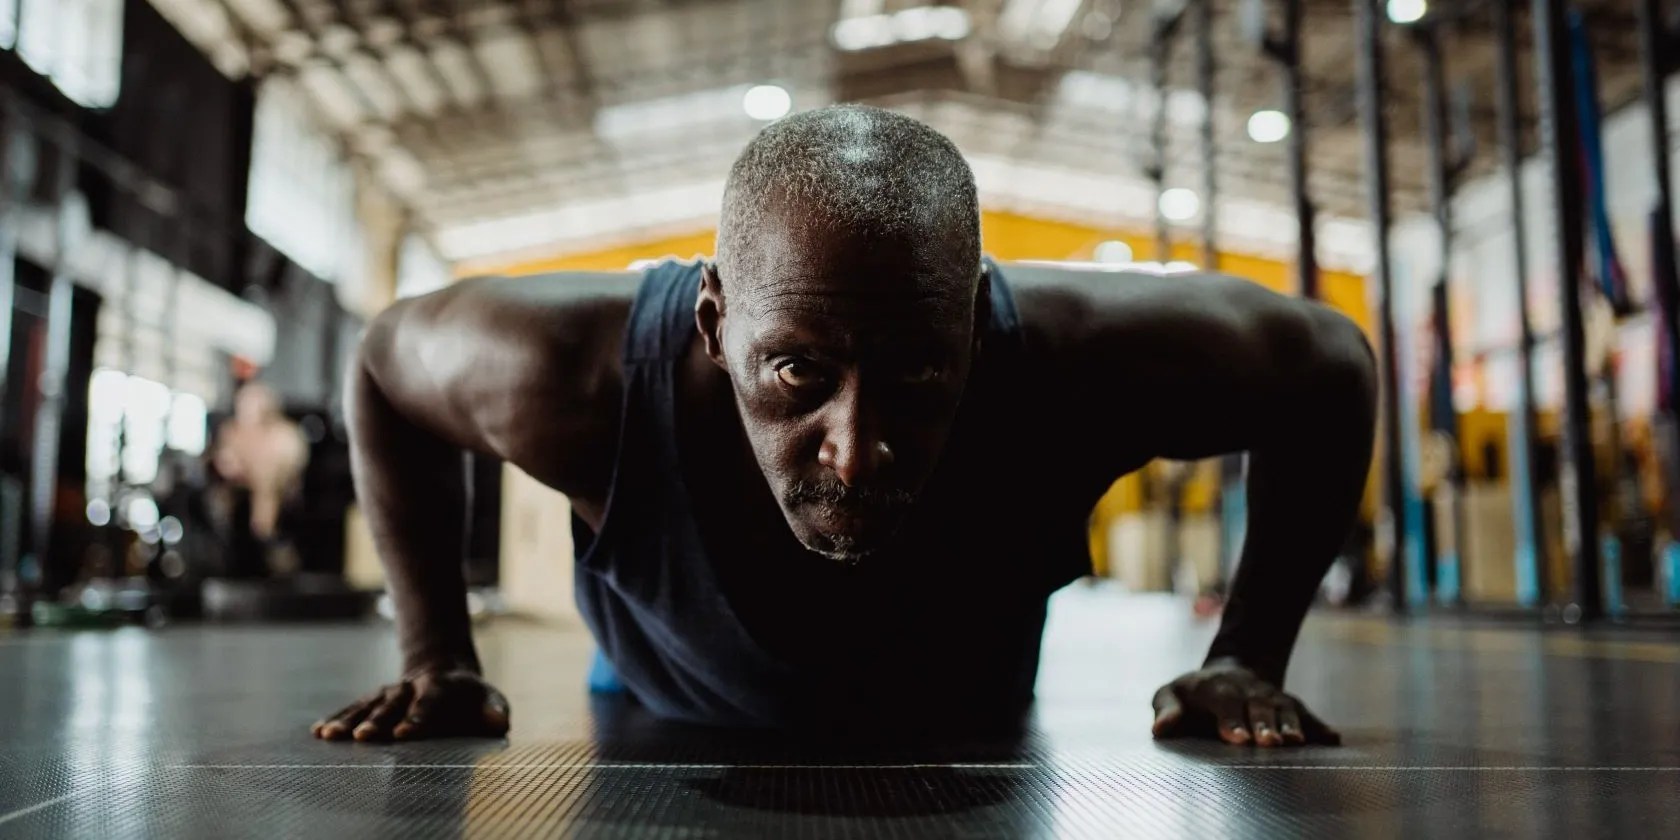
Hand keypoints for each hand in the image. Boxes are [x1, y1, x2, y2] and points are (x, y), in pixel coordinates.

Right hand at [311, 668, 509, 741]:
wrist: (442, 669)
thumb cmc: (470, 696)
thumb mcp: (489, 698)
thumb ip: (494, 711)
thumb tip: (499, 723)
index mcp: (439, 687)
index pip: (429, 703)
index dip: (418, 718)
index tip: (404, 734)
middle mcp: (410, 687)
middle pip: (392, 705)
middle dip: (377, 721)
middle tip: (363, 737)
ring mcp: (389, 692)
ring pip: (367, 706)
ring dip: (349, 721)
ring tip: (330, 736)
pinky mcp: (373, 699)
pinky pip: (352, 708)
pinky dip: (336, 718)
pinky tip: (319, 732)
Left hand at [1150, 659, 1339, 746]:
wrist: (1229, 670)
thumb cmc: (1194, 693)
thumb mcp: (1171, 693)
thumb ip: (1166, 709)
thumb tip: (1159, 729)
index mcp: (1218, 689)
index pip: (1226, 704)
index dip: (1232, 721)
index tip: (1236, 739)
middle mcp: (1249, 691)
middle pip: (1259, 707)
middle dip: (1264, 724)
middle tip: (1269, 743)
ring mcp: (1271, 696)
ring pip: (1285, 709)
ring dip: (1292, 724)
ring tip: (1297, 742)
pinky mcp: (1289, 704)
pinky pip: (1307, 713)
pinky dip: (1320, 726)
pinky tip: (1333, 740)